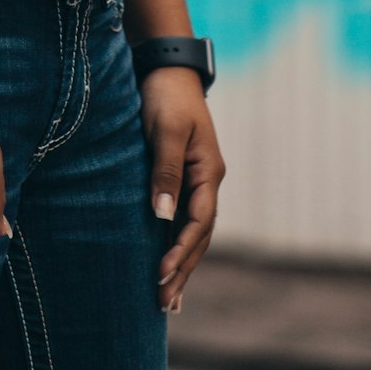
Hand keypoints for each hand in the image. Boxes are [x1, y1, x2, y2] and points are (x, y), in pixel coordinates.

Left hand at [140, 69, 223, 312]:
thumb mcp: (166, 131)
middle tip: (165, 303)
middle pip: (199, 235)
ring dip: (183, 262)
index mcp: (208, 172)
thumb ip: (166, 172)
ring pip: (193, 231)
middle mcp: (207, 181)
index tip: (162, 273)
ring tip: (170, 297)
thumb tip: (163, 216)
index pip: (199, 223)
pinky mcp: (182, 175)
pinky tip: (168, 260)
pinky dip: (177, 242)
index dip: (181, 251)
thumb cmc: (165, 95)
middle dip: (184, 269)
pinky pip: (183, 218)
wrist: (166, 66)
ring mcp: (197, 179)